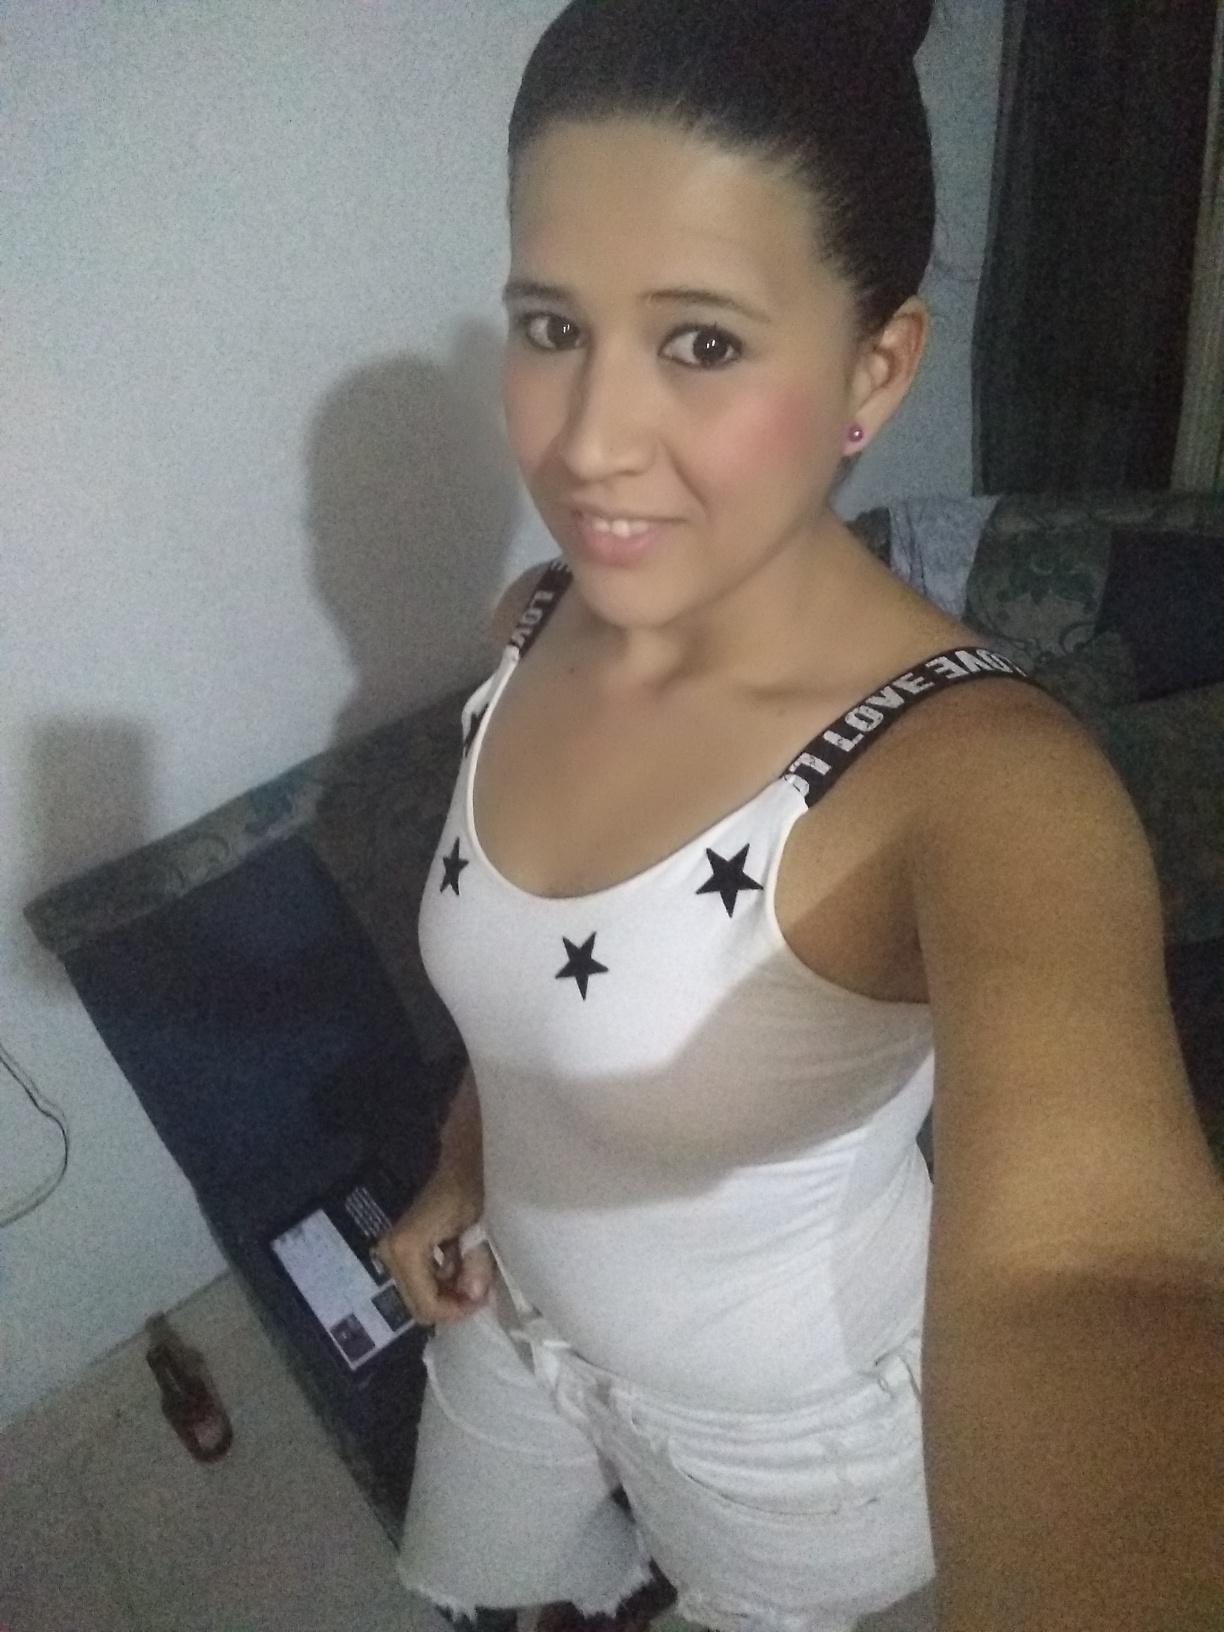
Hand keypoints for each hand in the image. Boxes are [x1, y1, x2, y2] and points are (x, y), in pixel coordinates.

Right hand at [375, 1166, 493, 1326]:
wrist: (461, 1160)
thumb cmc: (471, 1187)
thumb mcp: (480, 1226)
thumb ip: (476, 1263)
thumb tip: (474, 1296)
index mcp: (407, 1248)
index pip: (427, 1303)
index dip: (455, 1310)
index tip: (482, 1299)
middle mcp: (391, 1253)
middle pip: (419, 1304)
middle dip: (451, 1306)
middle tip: (479, 1294)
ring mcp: (392, 1252)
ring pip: (419, 1295)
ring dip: (448, 1294)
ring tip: (474, 1280)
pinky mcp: (399, 1250)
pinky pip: (420, 1281)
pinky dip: (442, 1282)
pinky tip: (462, 1268)